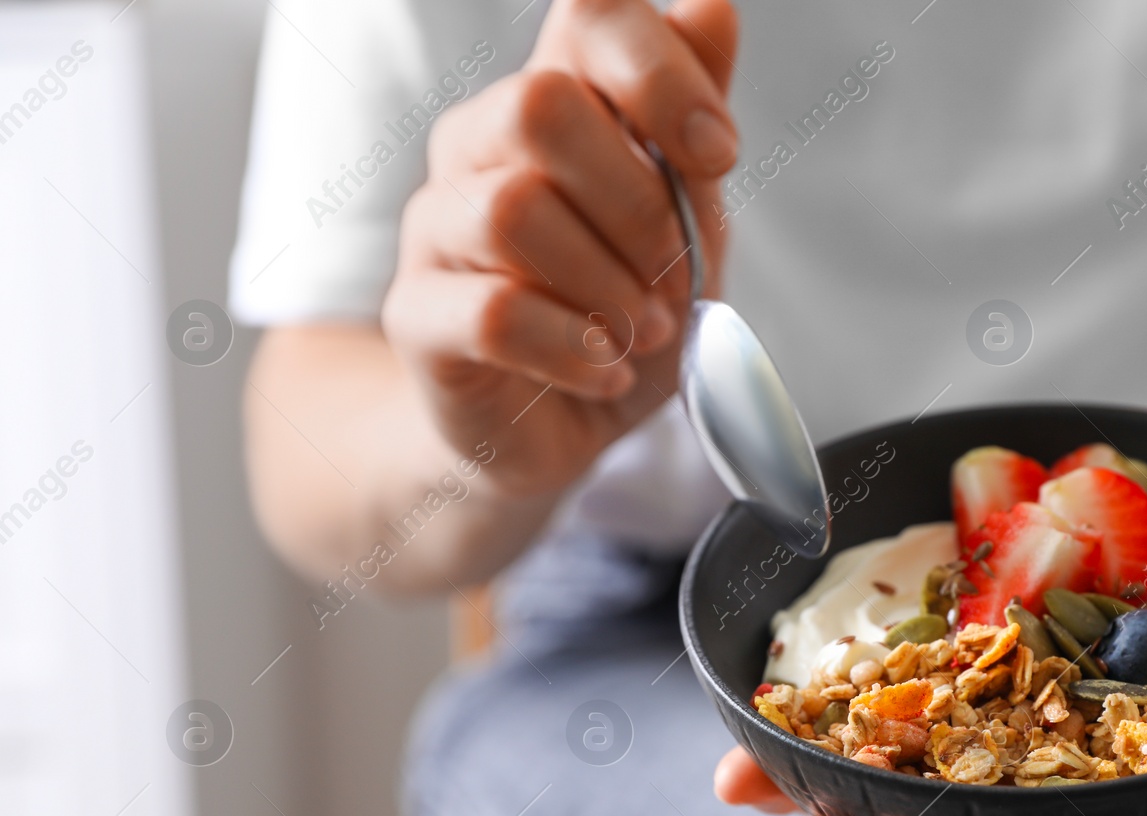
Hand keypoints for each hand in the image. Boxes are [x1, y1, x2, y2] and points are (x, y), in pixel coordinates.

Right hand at [380, 0, 738, 498]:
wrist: (560, 430)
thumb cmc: (620, 313)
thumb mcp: (685, 221)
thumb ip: (690, 122)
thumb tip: (710, 6)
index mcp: (551, 103)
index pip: (585, 13)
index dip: (659, 69)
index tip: (718, 153)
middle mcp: (478, 146)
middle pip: (539, 105)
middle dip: (637, 200)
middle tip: (674, 273)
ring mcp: (435, 229)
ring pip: (513, 210)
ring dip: (607, 283)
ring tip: (643, 331)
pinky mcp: (417, 317)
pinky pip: (493, 313)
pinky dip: (574, 348)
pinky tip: (606, 368)